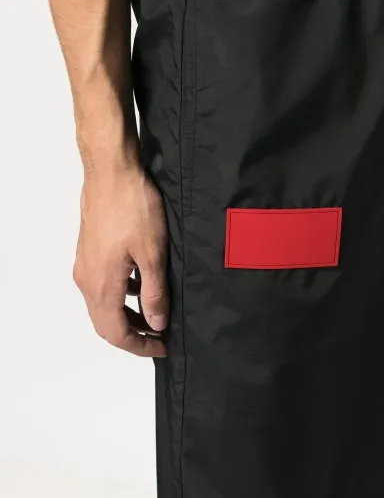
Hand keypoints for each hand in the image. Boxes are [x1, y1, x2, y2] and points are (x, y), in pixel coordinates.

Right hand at [73, 164, 167, 356]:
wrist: (112, 172)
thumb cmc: (133, 207)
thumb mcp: (153, 254)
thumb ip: (154, 293)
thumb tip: (155, 323)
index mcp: (102, 285)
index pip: (116, 332)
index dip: (139, 346)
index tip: (160, 347)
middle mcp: (87, 279)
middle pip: (105, 323)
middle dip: (132, 335)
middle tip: (158, 337)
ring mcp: (86, 264)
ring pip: (103, 305)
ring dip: (126, 315)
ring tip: (152, 315)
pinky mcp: (90, 251)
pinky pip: (102, 285)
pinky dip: (121, 296)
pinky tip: (140, 286)